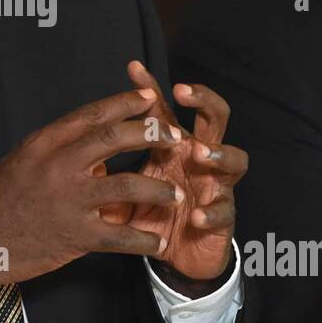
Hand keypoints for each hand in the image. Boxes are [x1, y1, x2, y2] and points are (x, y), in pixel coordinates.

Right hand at [0, 89, 184, 285]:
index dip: (125, 103)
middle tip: (176, 137)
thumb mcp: (26, 159)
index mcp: (46, 142)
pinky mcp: (73, 234)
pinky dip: (144, 238)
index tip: (150, 98)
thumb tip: (98, 141)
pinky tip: (158, 240)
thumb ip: (63, 149)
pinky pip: (119, 236)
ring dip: (159, 189)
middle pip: (114, 138)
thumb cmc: (0, 197)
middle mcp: (58, 165)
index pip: (93, 114)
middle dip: (152, 134)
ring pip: (127, 185)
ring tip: (177, 194)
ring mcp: (67, 199)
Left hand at [101, 61, 246, 281]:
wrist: (175, 255)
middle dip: (203, 101)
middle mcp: (201, 159)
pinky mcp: (223, 217)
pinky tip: (197, 214)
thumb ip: (116, 162)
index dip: (152, 88)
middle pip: (215, 119)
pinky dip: (212, 211)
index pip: (166, 110)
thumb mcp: (131, 185)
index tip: (133, 68)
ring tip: (199, 153)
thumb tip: (87, 135)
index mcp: (176, 147)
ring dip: (218, 153)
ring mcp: (216, 185)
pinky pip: (224, 210)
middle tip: (183, 93)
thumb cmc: (155, 212)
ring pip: (235, 160)